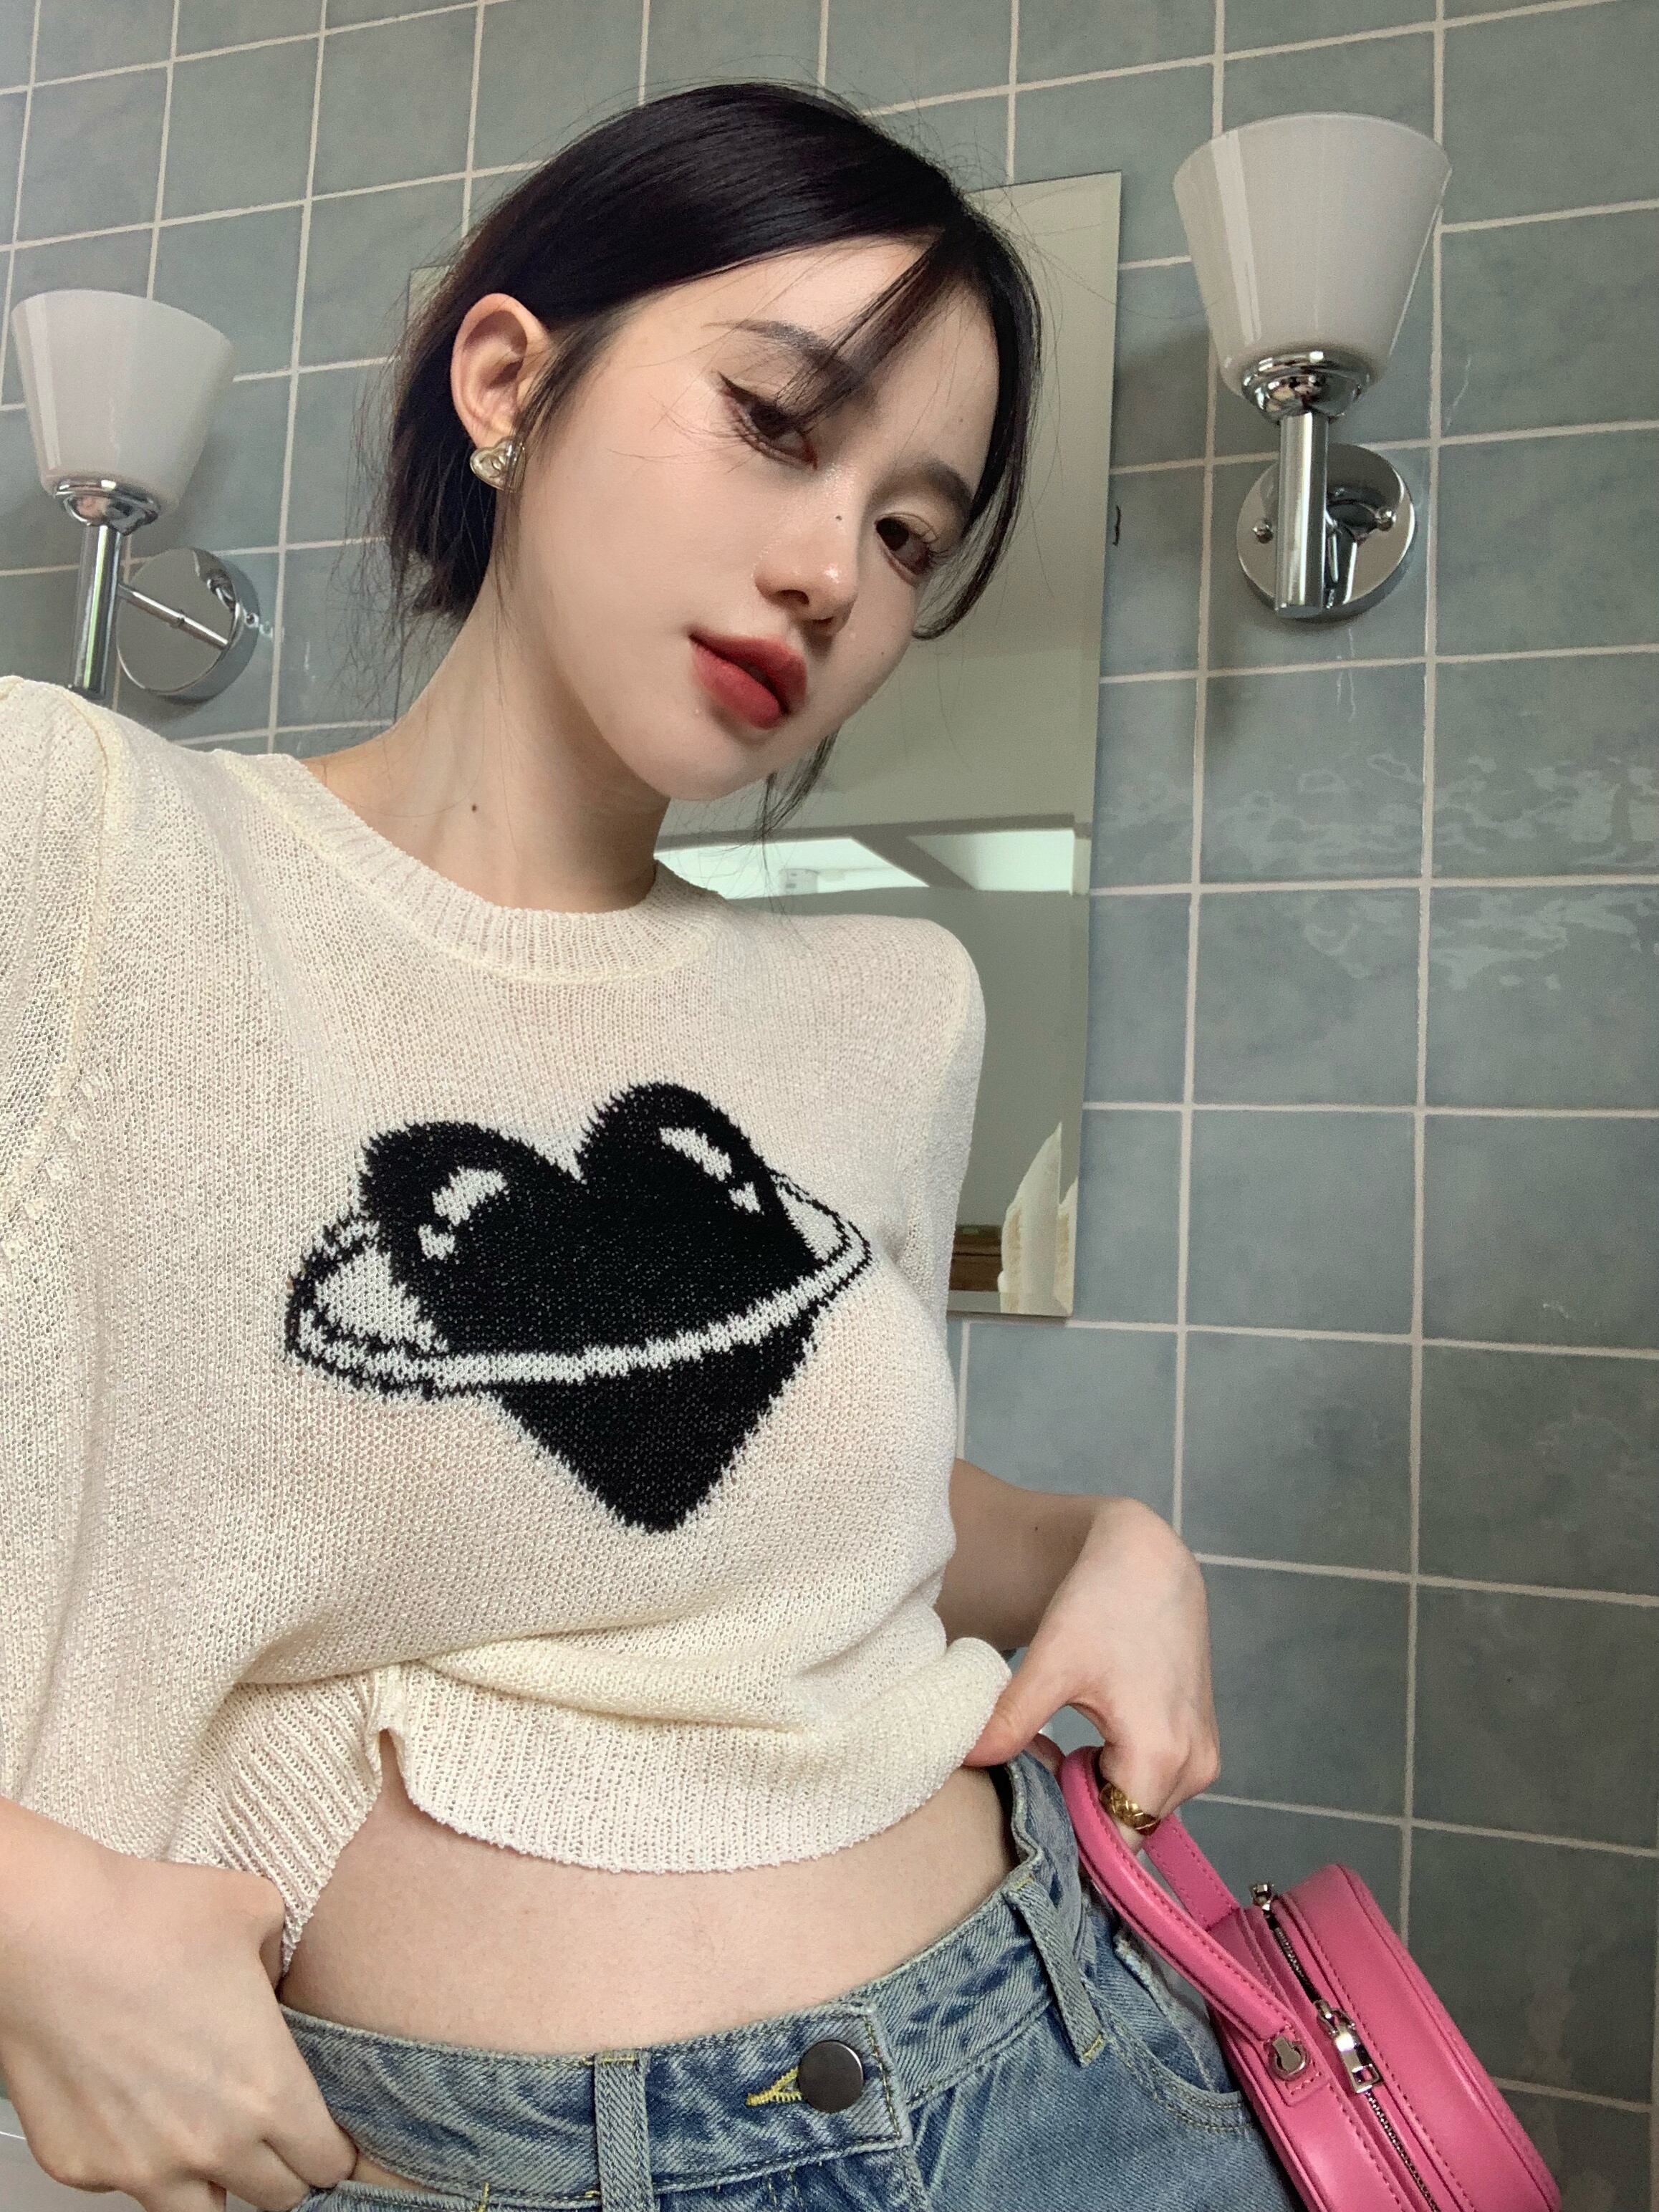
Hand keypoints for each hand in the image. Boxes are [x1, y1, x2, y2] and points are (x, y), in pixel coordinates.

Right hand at [0, 1809, 358, 2211]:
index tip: (326, 2136)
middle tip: (274, 2134)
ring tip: (209, 2132)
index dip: (332, 2149)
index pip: (323, 2163)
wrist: (46, 1933)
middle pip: (274, 2197)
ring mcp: (140, 2166)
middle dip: (282, 2167)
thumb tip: (275, 1985)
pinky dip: (141, 2158)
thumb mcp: (259, 1912)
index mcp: (267, 2091)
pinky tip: (136, 2106)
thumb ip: (285, 1964)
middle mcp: (209, 2145)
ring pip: (201, 2211)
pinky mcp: (83, 2167)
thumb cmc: (149, 1917)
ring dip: (215, 2180)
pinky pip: (128, 2183)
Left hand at [959, 1496, 1219, 1852]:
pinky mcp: (1196, 1744)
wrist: (1148, 1559)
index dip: (1067, 1839)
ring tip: (1053, 1748)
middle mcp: (1193, 1768)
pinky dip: (1112, 1775)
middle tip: (1030, 1770)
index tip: (1026, 1812)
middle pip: (1125, 1829)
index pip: (1114, 1846)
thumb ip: (1011, 1720)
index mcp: (1161, 1756)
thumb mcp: (1052, 1662)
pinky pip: (1149, 1786)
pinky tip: (1082, 1740)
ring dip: (1092, 1793)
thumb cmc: (1104, 1601)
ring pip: (1136, 1810)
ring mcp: (1201, 1757)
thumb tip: (963, 1761)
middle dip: (1074, 1812)